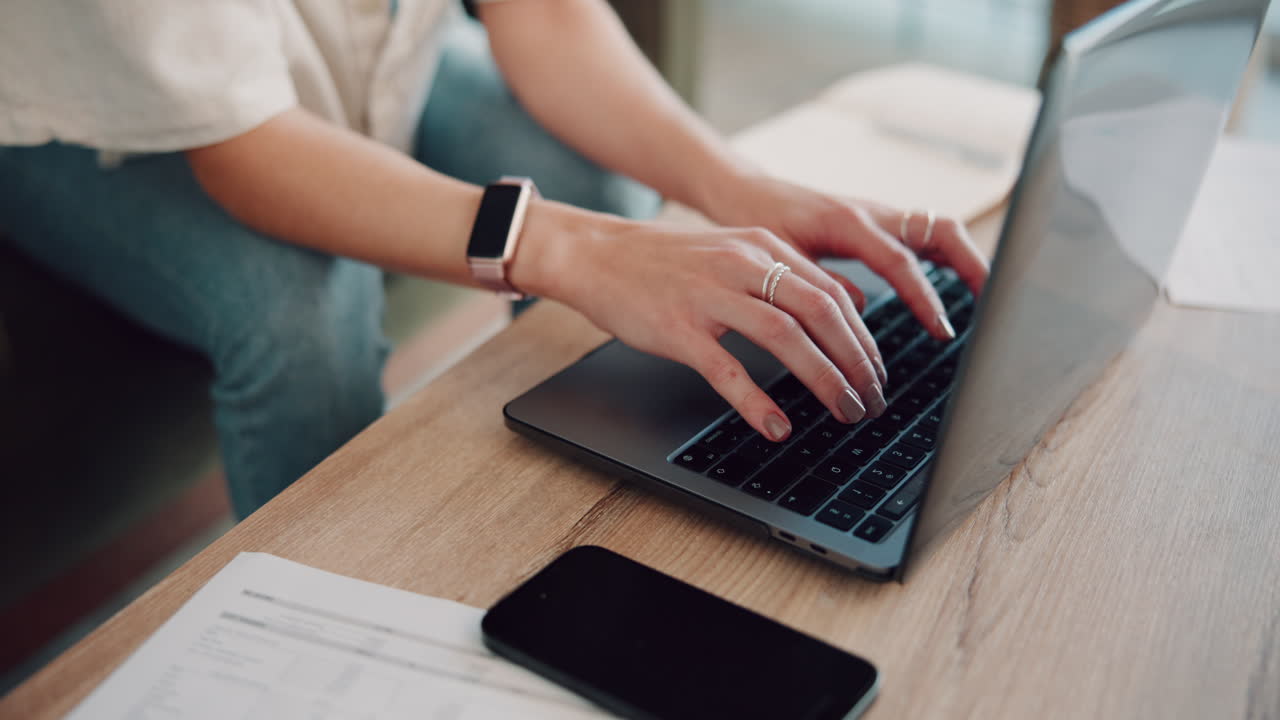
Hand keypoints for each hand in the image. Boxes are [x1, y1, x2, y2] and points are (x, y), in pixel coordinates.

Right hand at [512, 202, 891, 442]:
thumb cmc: (665, 261)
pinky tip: (777, 426)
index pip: (833, 292)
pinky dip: (757, 401)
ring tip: (844, 412)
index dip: (865, 337)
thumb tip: (849, 305)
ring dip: (823, 378)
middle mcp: (743, 264)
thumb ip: (787, 274)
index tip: (878, 372)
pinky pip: (726, 368)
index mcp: (762, 246)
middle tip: (874, 399)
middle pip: (820, 312)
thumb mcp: (734, 251)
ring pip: (784, 335)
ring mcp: (710, 295)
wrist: (597, 254)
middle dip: (856, 361)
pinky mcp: (678, 327)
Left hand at [702, 173, 989, 340]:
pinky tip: (959, 285)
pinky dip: (947, 257)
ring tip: (988, 298)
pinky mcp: (881, 222)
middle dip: (972, 266)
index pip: (901, 261)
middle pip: (940, 230)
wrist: (748, 196)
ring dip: (967, 260)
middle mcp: (873, 214)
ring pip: (940, 229)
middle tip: (992, 305)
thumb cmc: (761, 225)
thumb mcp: (782, 258)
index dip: (926, 297)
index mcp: (848, 222)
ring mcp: (881, 216)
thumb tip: (860, 307)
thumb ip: (819, 281)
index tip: (943, 330)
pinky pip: (926, 235)